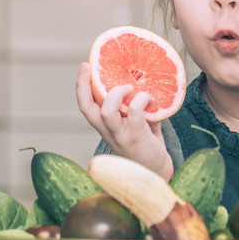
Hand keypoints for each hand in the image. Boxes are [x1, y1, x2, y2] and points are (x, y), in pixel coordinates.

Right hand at [76, 62, 173, 178]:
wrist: (156, 172)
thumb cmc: (146, 145)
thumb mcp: (137, 123)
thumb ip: (135, 106)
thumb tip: (143, 80)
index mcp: (105, 126)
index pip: (85, 106)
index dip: (81, 86)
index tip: (85, 67)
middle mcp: (108, 131)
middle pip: (87, 108)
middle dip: (84, 85)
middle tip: (89, 67)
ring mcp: (120, 135)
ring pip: (107, 111)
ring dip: (117, 93)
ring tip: (129, 87)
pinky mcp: (136, 137)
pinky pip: (134, 112)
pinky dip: (142, 99)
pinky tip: (152, 99)